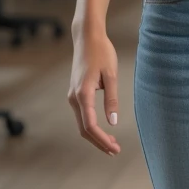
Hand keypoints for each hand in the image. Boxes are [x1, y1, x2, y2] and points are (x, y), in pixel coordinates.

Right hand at [67, 26, 121, 155]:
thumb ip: (111, 99)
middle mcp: (74, 98)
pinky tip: (104, 129)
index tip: (115, 148)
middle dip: (99, 142)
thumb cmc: (101, 52)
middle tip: (116, 151)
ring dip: (96, 135)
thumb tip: (113, 122)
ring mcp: (72, 96)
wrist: (87, 37)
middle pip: (84, 129)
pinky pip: (82, 115)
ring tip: (112, 143)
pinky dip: (92, 126)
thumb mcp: (111, 74)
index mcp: (82, 94)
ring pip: (82, 123)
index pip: (90, 126)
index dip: (102, 140)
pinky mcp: (75, 93)